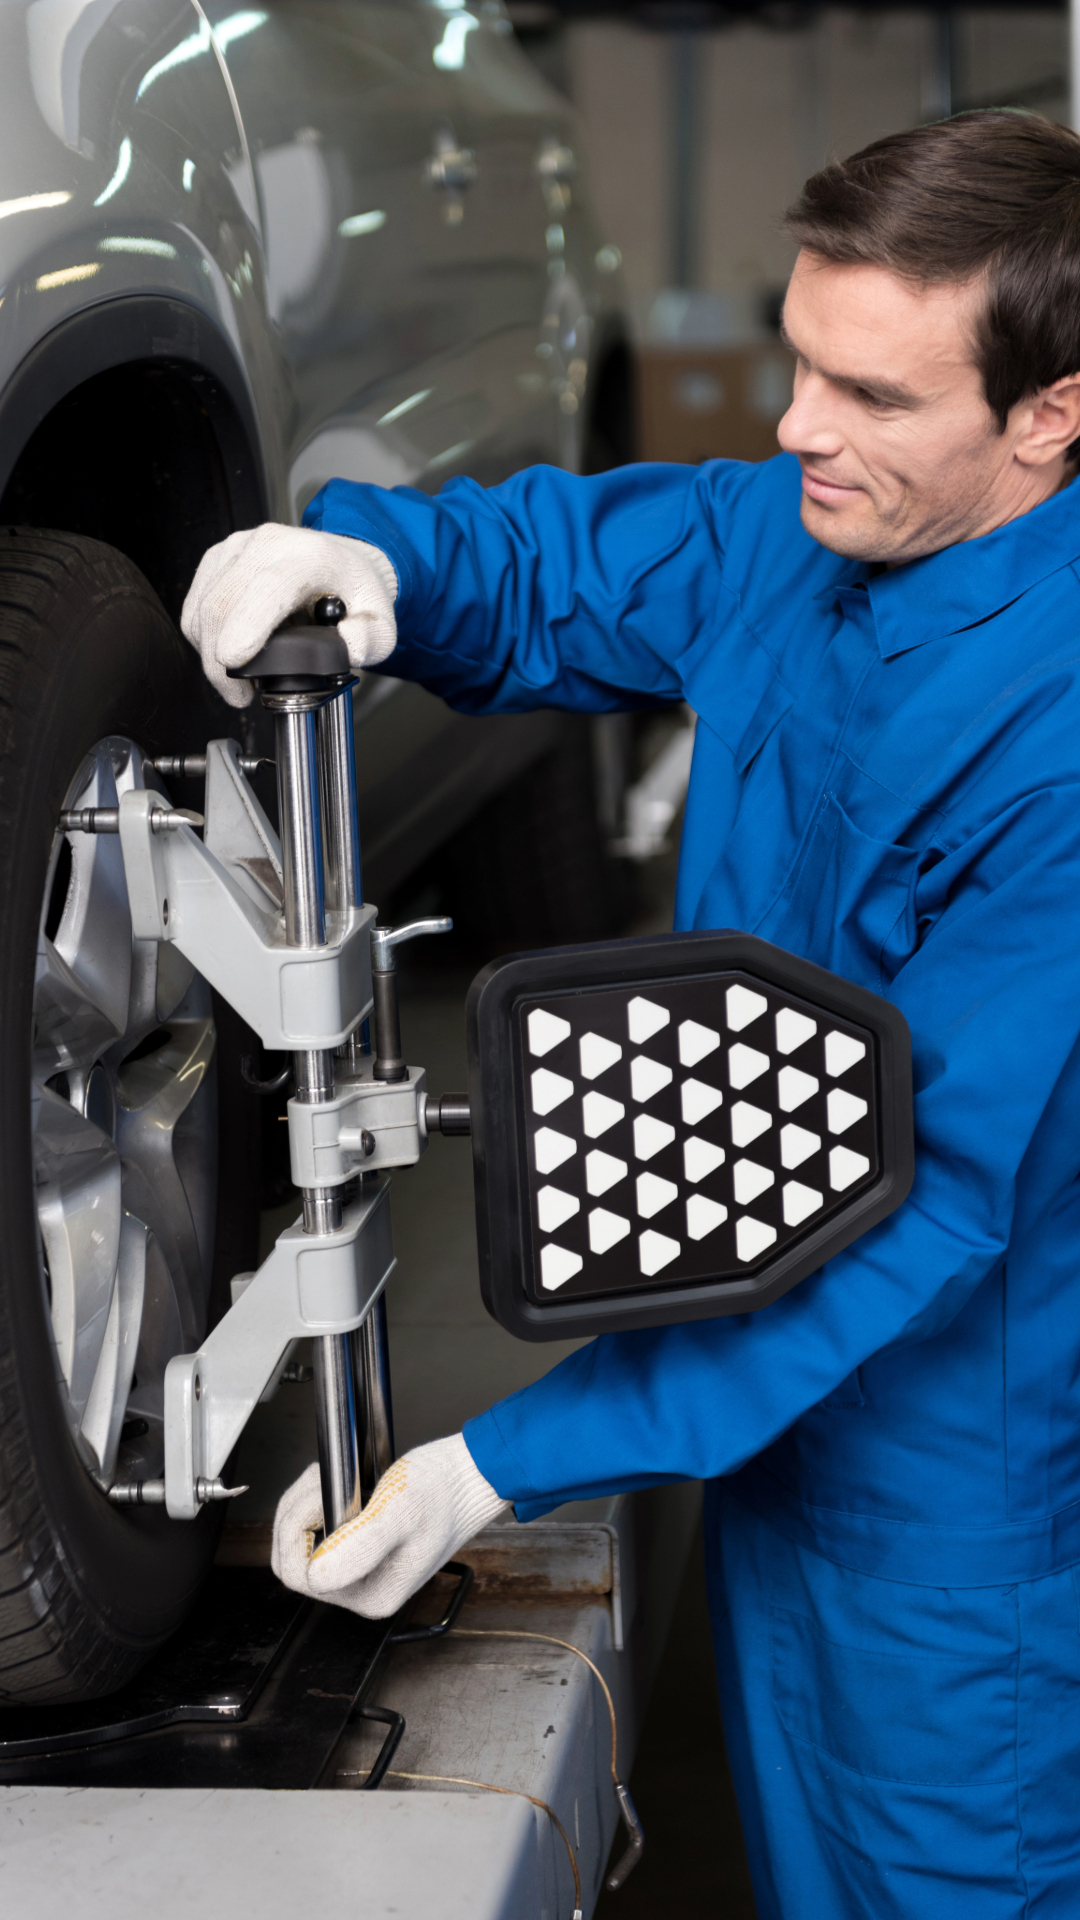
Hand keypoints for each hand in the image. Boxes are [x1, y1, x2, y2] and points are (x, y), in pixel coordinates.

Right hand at [180, 523, 397, 707]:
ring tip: (237, 676)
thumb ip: (369, 641)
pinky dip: (203, 636)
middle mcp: (268, 544)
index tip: (233, 660)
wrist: (342, 561)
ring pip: (202, 607)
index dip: (246, 626)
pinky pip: (195, 604)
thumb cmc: (354, 592)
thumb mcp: (381, 624)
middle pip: (223, 604)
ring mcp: (237, 548)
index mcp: (310, 557)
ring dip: (209, 653)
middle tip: (239, 695)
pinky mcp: (217, 557)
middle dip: (221, 662)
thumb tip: (345, 646)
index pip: (268, 588)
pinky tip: (227, 649)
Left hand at [271, 1434, 509, 1617]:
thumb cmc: (443, 1492)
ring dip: (306, 1504)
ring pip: (301, 1543)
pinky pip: (317, 1533)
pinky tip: (340, 1486)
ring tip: (336, 1481)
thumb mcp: (400, 1511)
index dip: (296, 1529)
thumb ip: (361, 1545)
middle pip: (292, 1560)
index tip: (322, 1496)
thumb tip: (317, 1574)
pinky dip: (317, 1501)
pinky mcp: (359, 1552)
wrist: (468, 1477)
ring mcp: (359, 1572)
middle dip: (298, 1514)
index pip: (298, 1573)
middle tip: (326, 1483)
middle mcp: (362, 1591)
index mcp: (371, 1595)